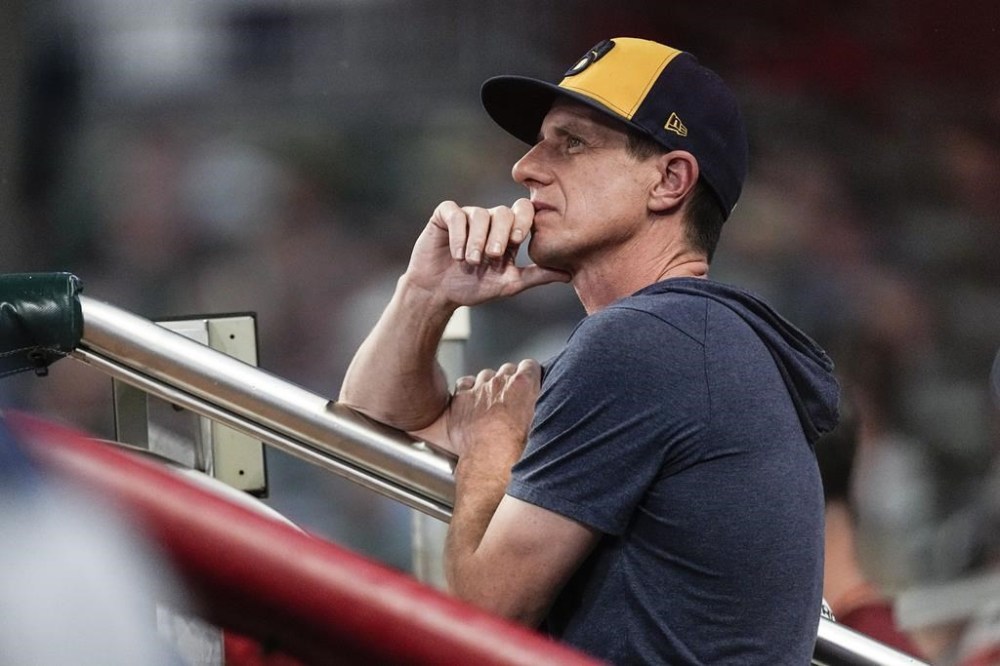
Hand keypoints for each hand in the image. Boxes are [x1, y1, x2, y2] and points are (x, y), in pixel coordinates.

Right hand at [405, 200, 569, 307]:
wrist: (438, 294)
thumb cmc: (473, 288)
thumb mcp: (509, 284)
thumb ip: (537, 276)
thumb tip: (569, 274)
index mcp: (508, 233)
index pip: (524, 212)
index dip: (524, 221)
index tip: (519, 241)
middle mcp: (490, 220)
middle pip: (503, 212)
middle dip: (500, 235)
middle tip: (492, 256)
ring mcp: (467, 216)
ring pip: (479, 214)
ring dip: (476, 240)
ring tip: (471, 261)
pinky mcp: (445, 216)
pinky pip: (455, 213)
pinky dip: (458, 234)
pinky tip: (457, 254)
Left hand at [447, 360, 541, 462]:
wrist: (488, 462)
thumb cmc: (515, 450)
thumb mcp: (542, 426)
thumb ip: (540, 408)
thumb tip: (543, 410)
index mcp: (523, 385)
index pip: (529, 366)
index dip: (529, 376)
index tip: (529, 384)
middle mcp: (499, 383)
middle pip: (507, 370)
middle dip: (509, 382)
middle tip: (511, 401)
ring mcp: (478, 390)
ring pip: (485, 376)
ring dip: (489, 386)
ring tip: (491, 405)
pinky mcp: (460, 399)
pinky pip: (463, 384)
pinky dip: (467, 390)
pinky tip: (471, 403)